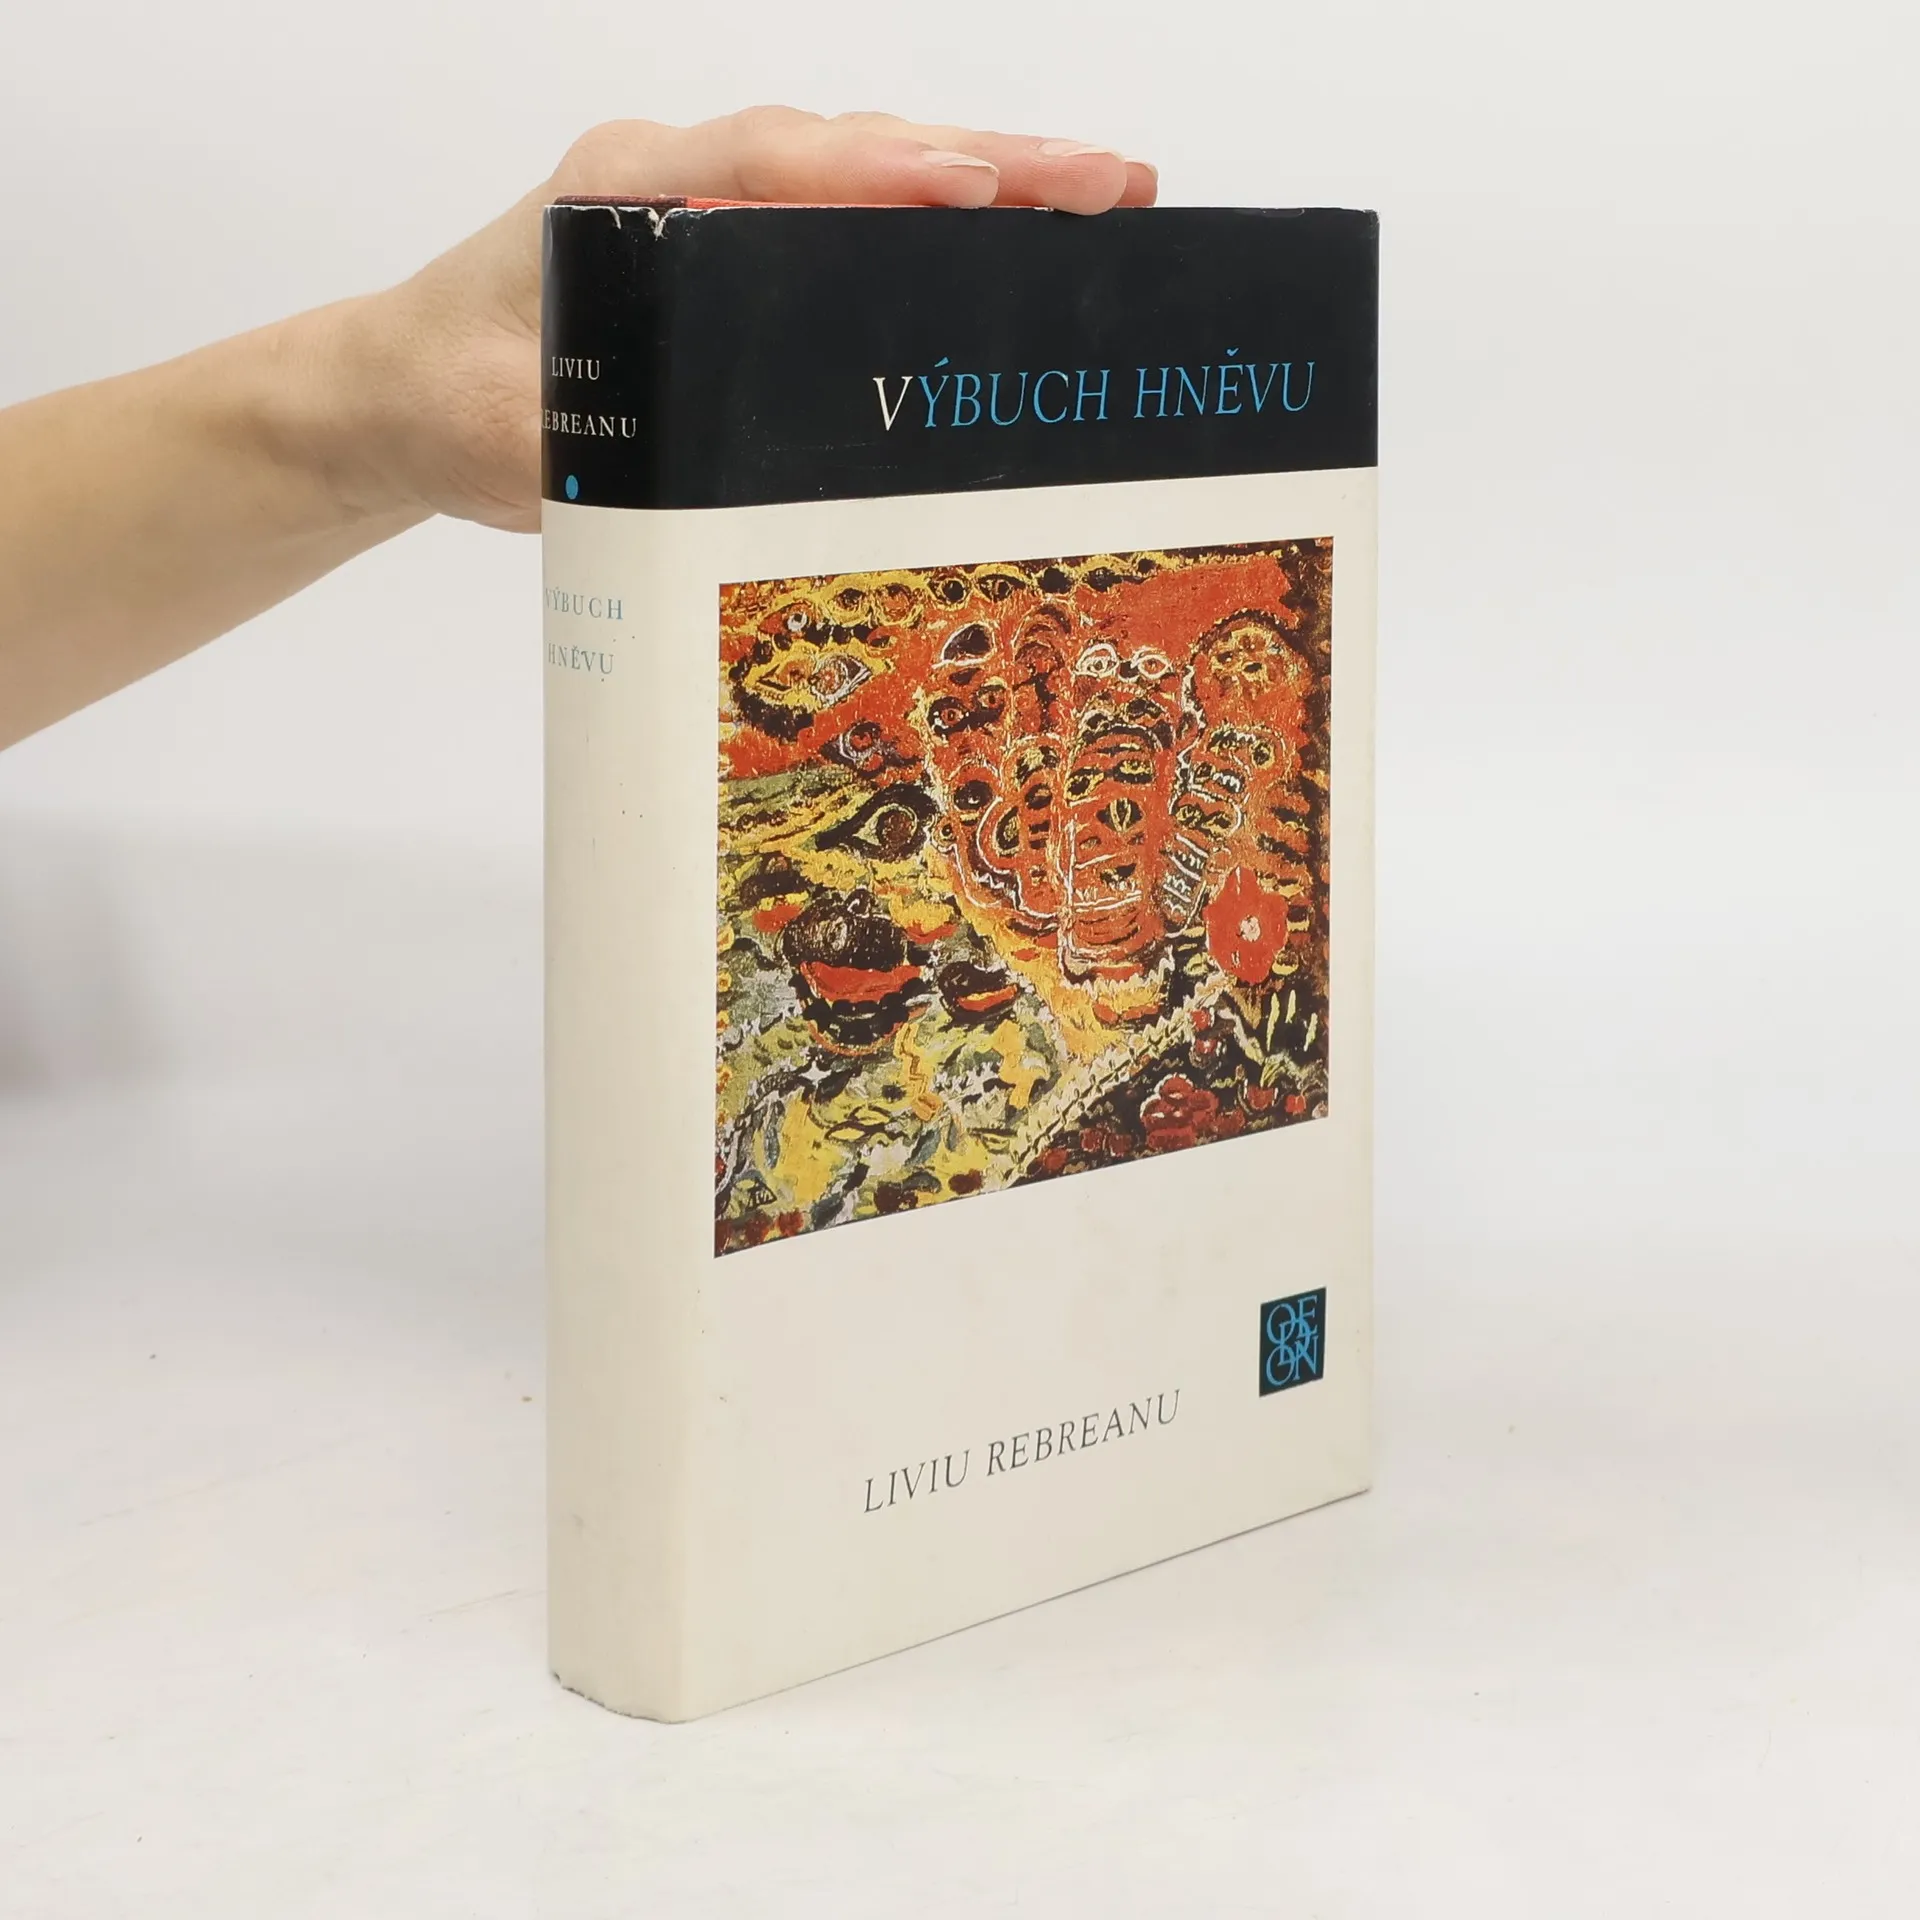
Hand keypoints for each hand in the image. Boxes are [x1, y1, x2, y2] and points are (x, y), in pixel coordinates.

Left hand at [340, 109, 1158, 533]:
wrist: (398, 393)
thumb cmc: (447, 400)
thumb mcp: (509, 433)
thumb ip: (596, 435)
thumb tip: (697, 459)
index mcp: (625, 192)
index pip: (774, 163)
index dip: (887, 172)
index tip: (989, 186)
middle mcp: (677, 176)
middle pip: (851, 147)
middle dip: (989, 161)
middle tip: (1115, 181)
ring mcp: (709, 204)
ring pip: (865, 170)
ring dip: (985, 178)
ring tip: (1103, 195)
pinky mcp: (729, 247)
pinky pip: (848, 216)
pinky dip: (936, 218)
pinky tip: (1014, 241)